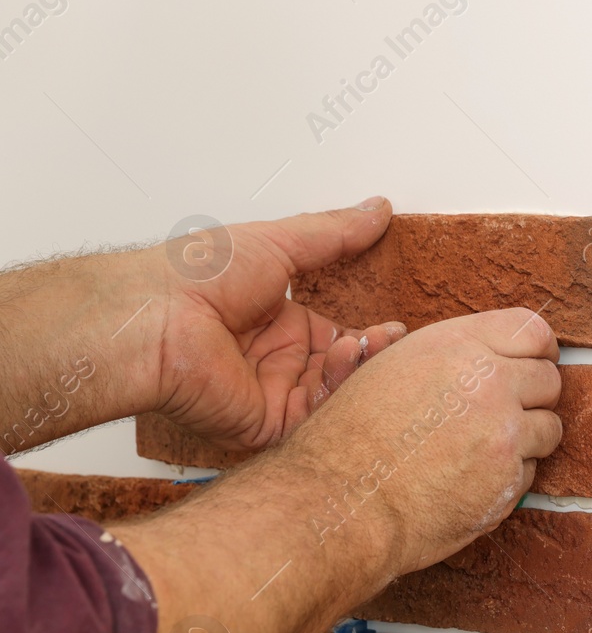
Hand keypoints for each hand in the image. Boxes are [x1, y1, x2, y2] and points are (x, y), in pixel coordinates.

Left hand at [144, 198, 409, 450]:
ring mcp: (272, 394)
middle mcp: (275, 361)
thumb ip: (334, 233)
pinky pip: (317, 415)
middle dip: (372, 354)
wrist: (155, 317)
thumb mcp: (277, 242)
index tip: (395, 326)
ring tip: (368, 343)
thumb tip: (376, 209)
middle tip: (394, 339)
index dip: (370, 334)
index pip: (338, 336)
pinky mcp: (267, 422)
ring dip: (358, 367)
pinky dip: (339, 388)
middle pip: (342, 367)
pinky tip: (345, 357)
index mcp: (277, 323)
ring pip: (336, 392)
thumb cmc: (195, 275)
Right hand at [276, 307, 563, 573]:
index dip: (539, 348)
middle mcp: (488, 383)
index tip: (537, 361)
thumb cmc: (349, 437)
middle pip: (550, 379)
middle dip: (533, 396)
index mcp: (456, 346)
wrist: (339, 501)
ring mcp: (504, 433)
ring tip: (483, 449)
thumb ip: (449, 354)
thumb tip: (491, 349)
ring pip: (550, 427)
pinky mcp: (509, 480)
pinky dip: (508, 477)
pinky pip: (530, 471)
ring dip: (527, 438)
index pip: (532, 330)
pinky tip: (469, 480)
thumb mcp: (389, 368)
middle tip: (507, 412)